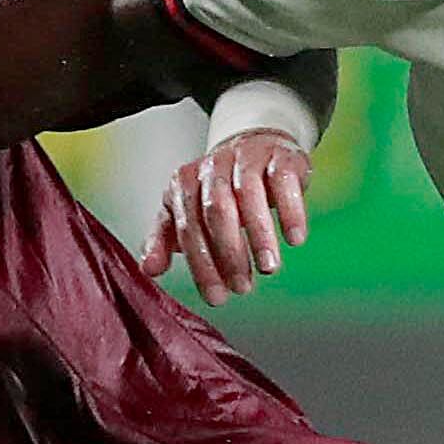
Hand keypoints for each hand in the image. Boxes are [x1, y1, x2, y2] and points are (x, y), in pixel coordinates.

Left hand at [138, 132, 313, 297]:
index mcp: (184, 183)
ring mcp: (246, 158)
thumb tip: (149, 269)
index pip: (188, 228)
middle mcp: (213, 168)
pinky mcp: (280, 157)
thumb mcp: (187, 212)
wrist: (256, 146)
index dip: (201, 265)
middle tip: (242, 287)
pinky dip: (290, 212)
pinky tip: (294, 239)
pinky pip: (283, 182)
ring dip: (259, 235)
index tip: (217, 296)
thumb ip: (165, 240)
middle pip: (216, 211)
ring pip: (249, 195)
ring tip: (269, 268)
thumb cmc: (220, 190)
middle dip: (229, 253)